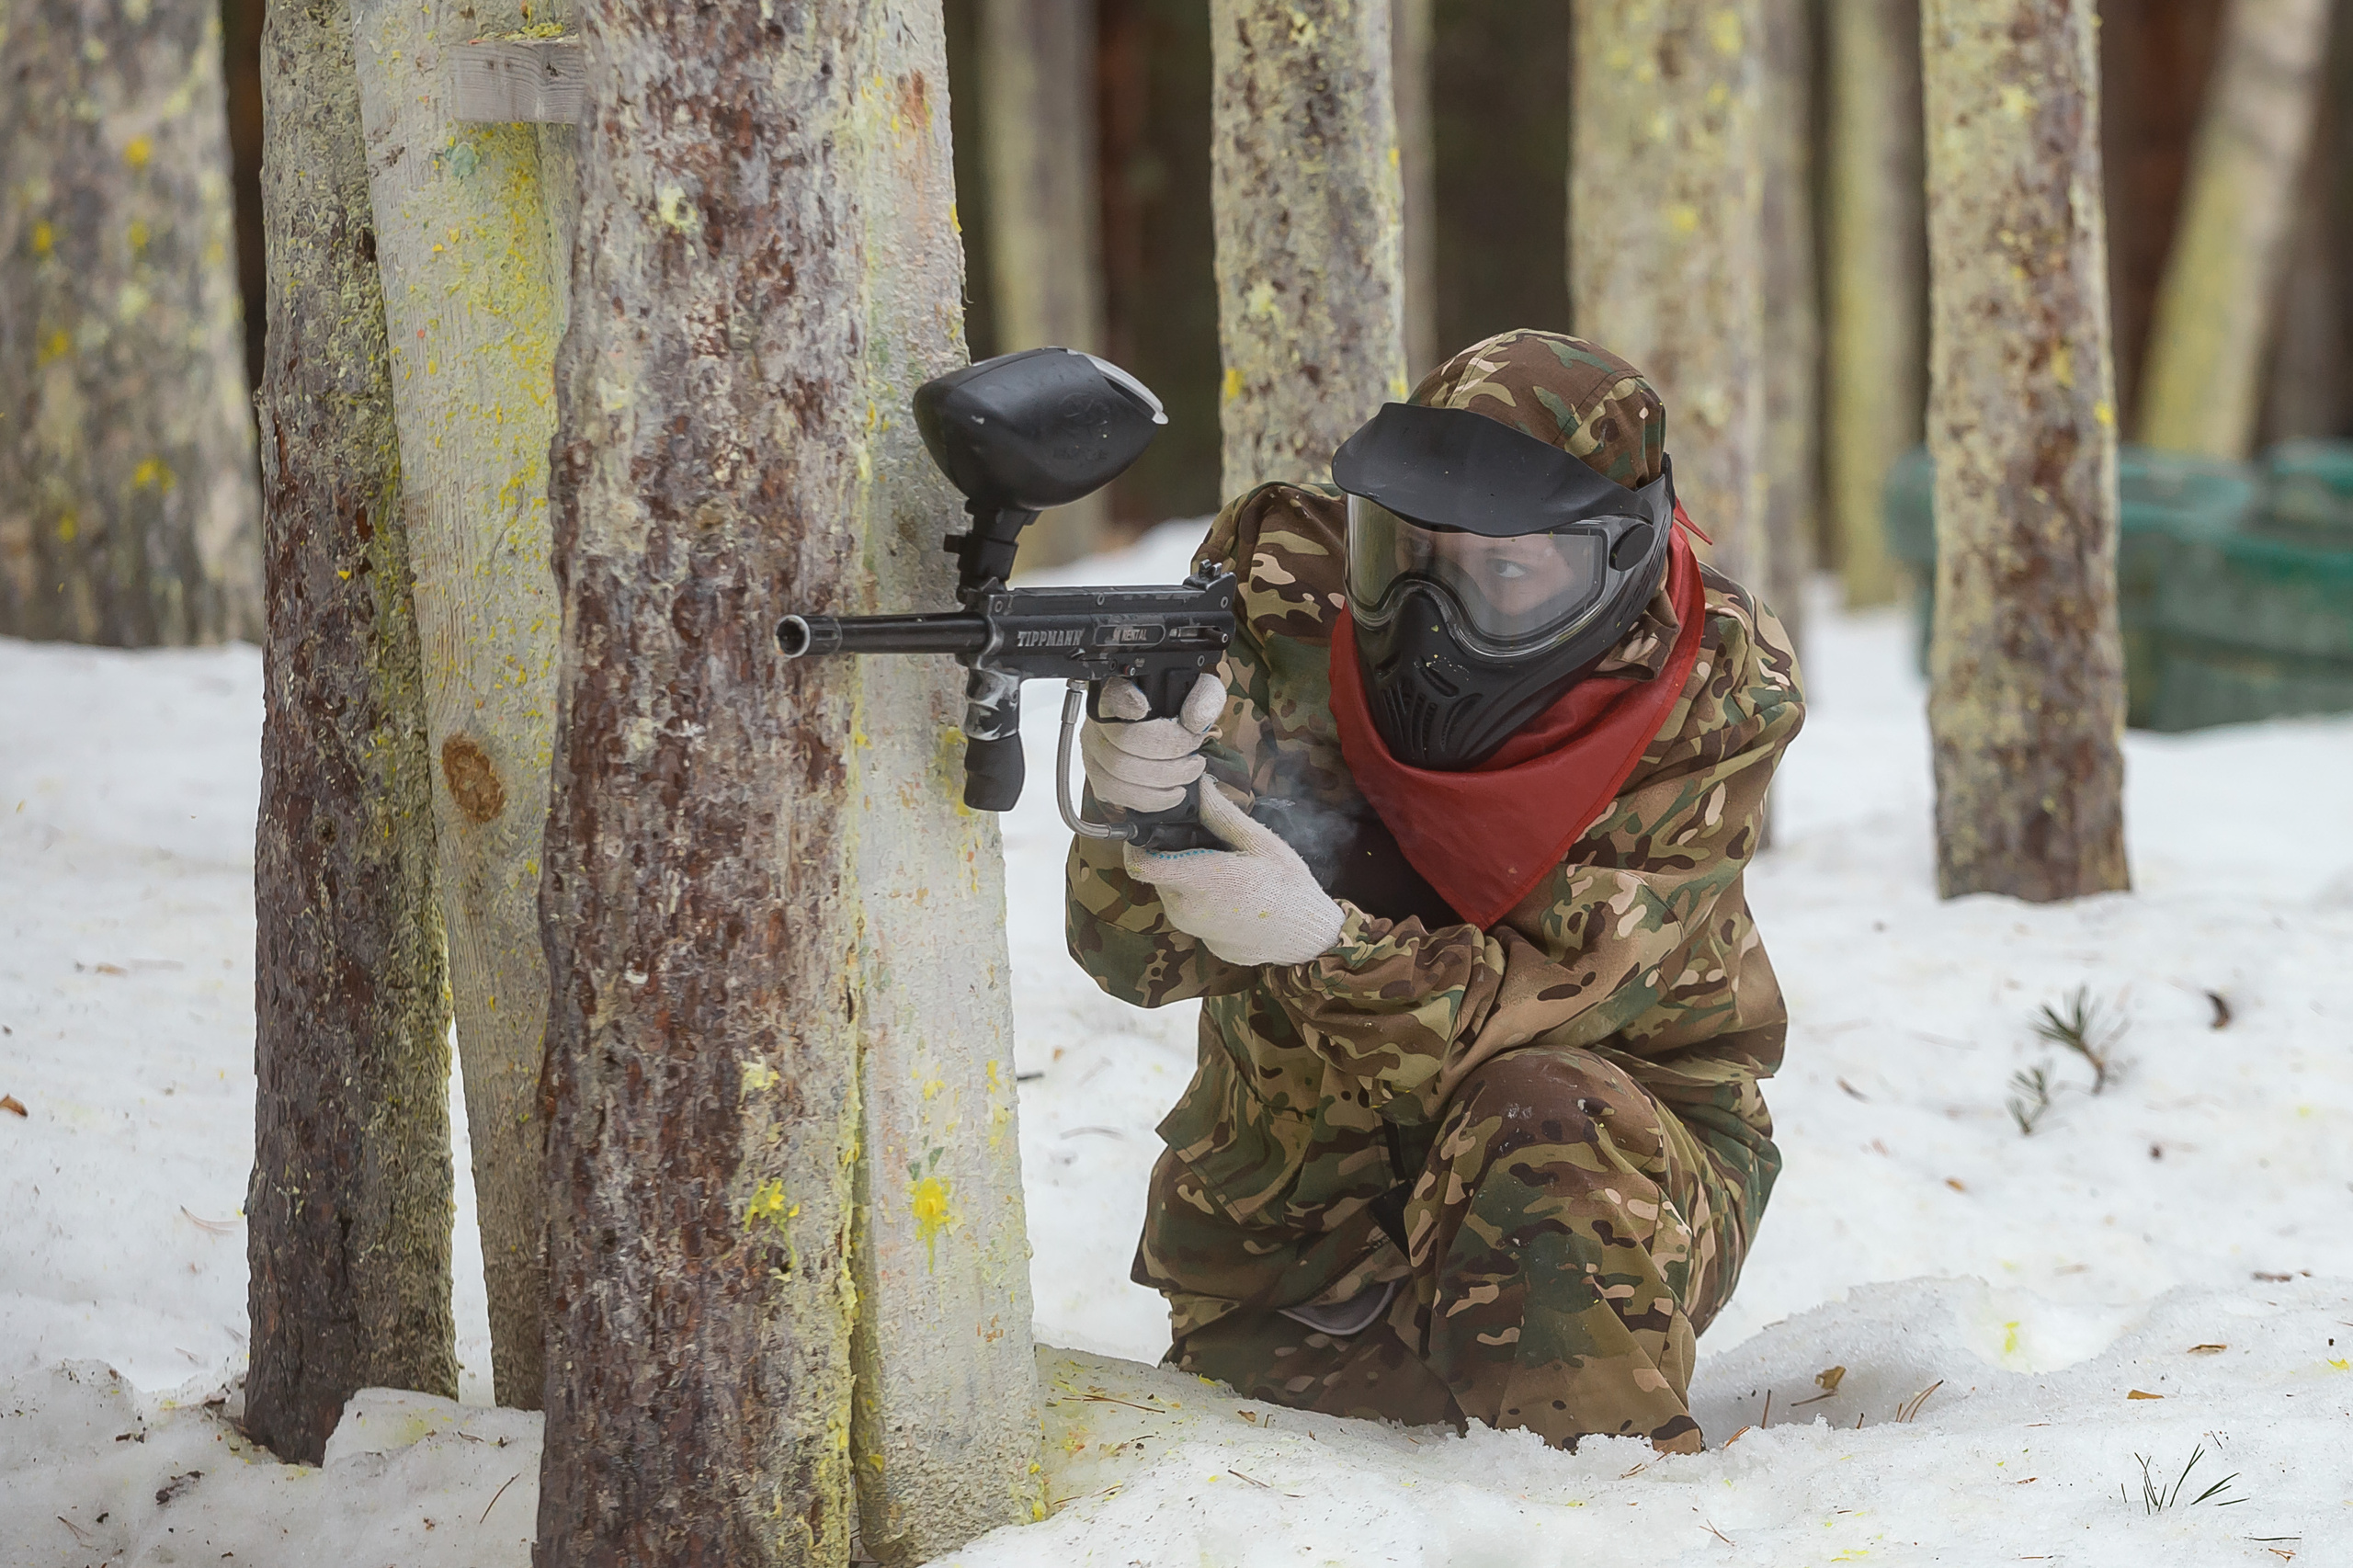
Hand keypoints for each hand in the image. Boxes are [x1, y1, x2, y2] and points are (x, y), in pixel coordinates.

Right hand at [1079, 671, 1226, 812]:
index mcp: (1119, 691)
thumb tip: (1195, 721)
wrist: (1170, 732)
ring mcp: (1095, 751)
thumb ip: (1204, 697)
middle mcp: (1099, 720)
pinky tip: (1174, 791)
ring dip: (1164, 778)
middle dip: (1169, 750)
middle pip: (1123, 739)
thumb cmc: (1179, 710)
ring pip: (1119, 771)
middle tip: (1194, 752)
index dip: (1124, 701)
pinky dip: (1153, 798)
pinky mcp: (1100, 779)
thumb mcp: (1199, 692)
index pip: (1112, 693)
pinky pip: (1119, 795)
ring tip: (1190, 771)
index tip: (1142, 707)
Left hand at [1124, 784, 1344, 966]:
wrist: (1305, 937)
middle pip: (1156, 870)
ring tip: (1219, 861)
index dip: (1138, 841)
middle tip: (1202, 837)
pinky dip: (1194, 892)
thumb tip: (1197, 783)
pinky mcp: (1197, 937)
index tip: (1154, 824)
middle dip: (1170, 851)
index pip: (1140, 863)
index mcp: (1200, 881)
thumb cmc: (1287, 886)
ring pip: (1169, 888)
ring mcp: (1189, 926)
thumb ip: (1221, 814)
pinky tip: (1226, 886)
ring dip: (1183, 871)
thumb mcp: (1259, 842)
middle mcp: (1186, 907)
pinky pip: (1184, 907)